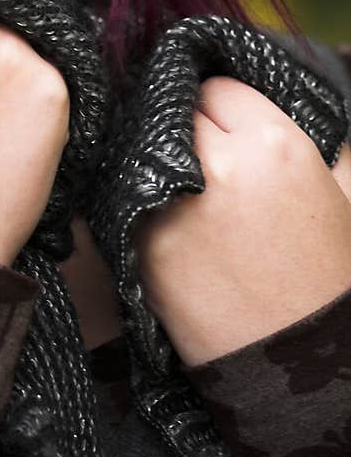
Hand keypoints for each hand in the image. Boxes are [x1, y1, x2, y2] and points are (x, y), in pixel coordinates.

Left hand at [134, 76, 350, 367]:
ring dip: (156, 157)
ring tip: (177, 183)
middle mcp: (219, 166)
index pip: (219, 88)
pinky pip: (127, 191)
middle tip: (199, 155)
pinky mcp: (141, 241)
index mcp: (275, 145)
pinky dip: (140, 194)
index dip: (222, 108)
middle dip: (187, 127)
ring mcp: (173, 203)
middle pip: (177, 111)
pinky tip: (162, 212)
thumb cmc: (327, 278)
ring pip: (144, 145)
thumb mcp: (343, 195)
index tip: (223, 125)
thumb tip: (280, 110)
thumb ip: (321, 143)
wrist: (297, 369)